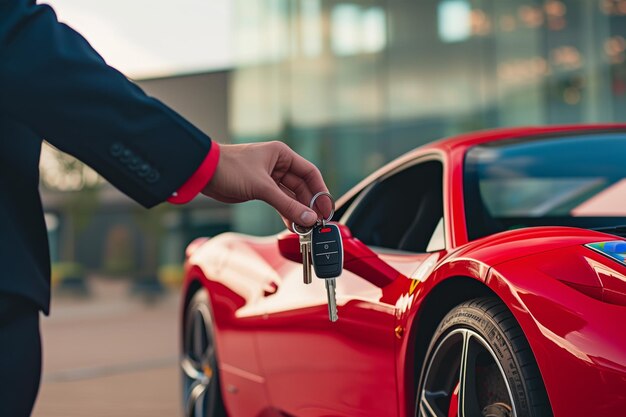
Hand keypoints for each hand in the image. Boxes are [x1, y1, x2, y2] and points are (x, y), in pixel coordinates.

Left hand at [202, 141, 330, 228]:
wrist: (203, 172)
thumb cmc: (229, 168)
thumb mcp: (262, 187)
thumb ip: (286, 205)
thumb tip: (308, 218)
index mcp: (282, 155)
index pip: (310, 173)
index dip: (320, 192)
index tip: (326, 209)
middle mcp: (278, 164)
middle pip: (302, 187)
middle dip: (309, 205)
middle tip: (316, 222)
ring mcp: (269, 178)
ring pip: (291, 196)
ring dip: (298, 211)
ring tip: (305, 226)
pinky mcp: (260, 189)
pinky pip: (279, 202)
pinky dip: (285, 212)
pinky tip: (291, 224)